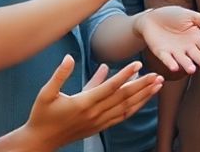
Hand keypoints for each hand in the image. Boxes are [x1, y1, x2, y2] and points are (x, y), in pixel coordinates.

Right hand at [17, 55, 162, 149]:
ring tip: (157, 86)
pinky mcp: (100, 127)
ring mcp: (99, 122)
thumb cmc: (42, 115)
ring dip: (143, 96)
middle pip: (124, 97)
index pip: (110, 87)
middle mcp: (95, 113)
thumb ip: (60, 75)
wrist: (41, 140)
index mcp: (84, 103)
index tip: (138, 64)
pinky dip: (134, 107)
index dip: (125, 75)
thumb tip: (69, 57)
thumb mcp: (46, 93)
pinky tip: (143, 100)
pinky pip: (122, 117)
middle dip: (143, 86)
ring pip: (126, 108)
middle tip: (158, 75)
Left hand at [136, 6, 199, 73]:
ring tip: (192, 69)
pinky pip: (167, 59)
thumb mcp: (191, 16)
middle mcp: (187, 48)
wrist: (151, 17)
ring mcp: (175, 52)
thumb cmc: (173, 15)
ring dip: (187, 65)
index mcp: (196, 38)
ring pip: (183, 60)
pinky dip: (171, 63)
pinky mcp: (162, 53)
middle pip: (196, 55)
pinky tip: (174, 67)